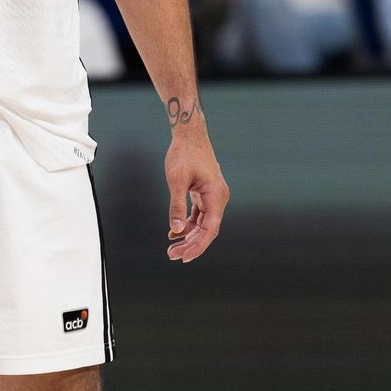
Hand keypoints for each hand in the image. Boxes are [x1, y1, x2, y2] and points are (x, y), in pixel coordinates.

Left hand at [164, 122, 228, 262]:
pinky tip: (175, 232)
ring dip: (189, 236)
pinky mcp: (205, 193)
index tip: (184, 257)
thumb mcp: (176, 180)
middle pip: (207, 229)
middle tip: (172, 255)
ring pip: (203, 223)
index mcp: (216, 196)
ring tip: (172, 248)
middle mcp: (218, 198)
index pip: (210, 229)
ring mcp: (213, 196)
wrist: (189, 134)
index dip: (198, 245)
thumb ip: (177, 205)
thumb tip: (176, 229)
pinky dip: (188, 224)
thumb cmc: (183, 154)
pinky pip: (199, 215)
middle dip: (190, 244)